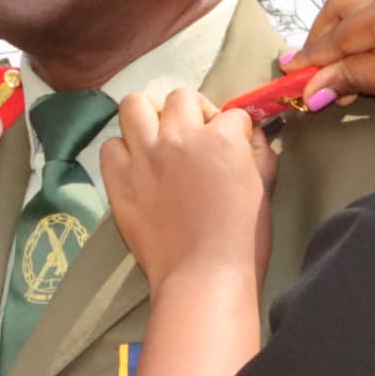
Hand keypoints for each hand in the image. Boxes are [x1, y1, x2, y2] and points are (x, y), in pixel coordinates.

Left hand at [99, 89, 275, 289]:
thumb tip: (251, 133)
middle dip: (192, 113)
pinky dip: (123, 152)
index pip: (231, 114)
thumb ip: (259, 153)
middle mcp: (180, 137)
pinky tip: (137, 168)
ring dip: (149, 116)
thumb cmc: (242, 240)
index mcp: (222, 138)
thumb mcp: (264, 189)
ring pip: (135, 105)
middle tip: (195, 138)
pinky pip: (111, 146)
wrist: (203, 277)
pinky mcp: (119, 179)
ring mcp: (145, 156)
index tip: (231, 146)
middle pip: (181, 98)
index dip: (234, 130)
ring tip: (157, 138)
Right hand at [290, 0, 374, 116]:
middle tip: (303, 66)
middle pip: (338, 5)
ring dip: (335, 21)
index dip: (313, 61)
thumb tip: (314, 87)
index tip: (291, 78)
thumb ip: (356, 78)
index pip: (338, 36)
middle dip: (317, 36)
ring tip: (324, 51)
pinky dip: (357, 11)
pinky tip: (356, 32)